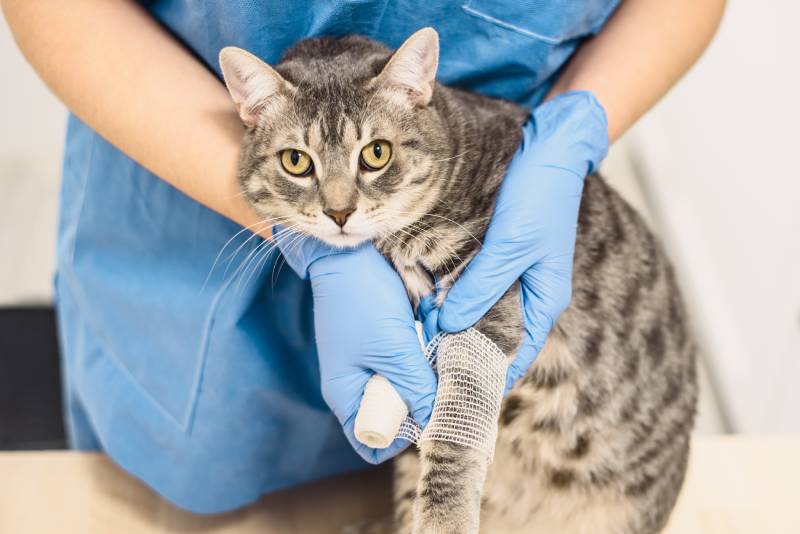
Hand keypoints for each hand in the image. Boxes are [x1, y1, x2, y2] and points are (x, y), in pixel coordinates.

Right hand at [276, 233, 436, 462]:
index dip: (400, 440)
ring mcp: (371, 359)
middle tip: (443, 387)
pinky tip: (436, 338)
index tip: (428, 422)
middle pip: (393, 414)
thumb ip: (416, 388)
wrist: (351, 251)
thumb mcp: (393, 349)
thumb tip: (437, 423)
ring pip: (406, 385)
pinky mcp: (385, 339)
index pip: (370, 441)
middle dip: (419, 404)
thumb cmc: (362, 301)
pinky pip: (409, 360)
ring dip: (425, 376)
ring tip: (440, 357)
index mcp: (345, 394)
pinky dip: (424, 353)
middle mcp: (357, 382)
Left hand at [437, 91, 608, 392]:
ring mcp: (515, 274)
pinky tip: (430, 303)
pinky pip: (475, 287)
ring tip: (422, 341)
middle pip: (497, 337)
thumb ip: (481, 287)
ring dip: (456, 325)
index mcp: (546, 300)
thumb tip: (450, 325)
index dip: (490, 376)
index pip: (518, 355)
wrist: (551, 148)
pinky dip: (455, 298)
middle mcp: (531, 293)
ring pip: (483, 313)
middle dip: (466, 353)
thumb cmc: (541, 197)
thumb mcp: (510, 246)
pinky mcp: (499, 255)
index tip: (457, 394)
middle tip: (427, 369)